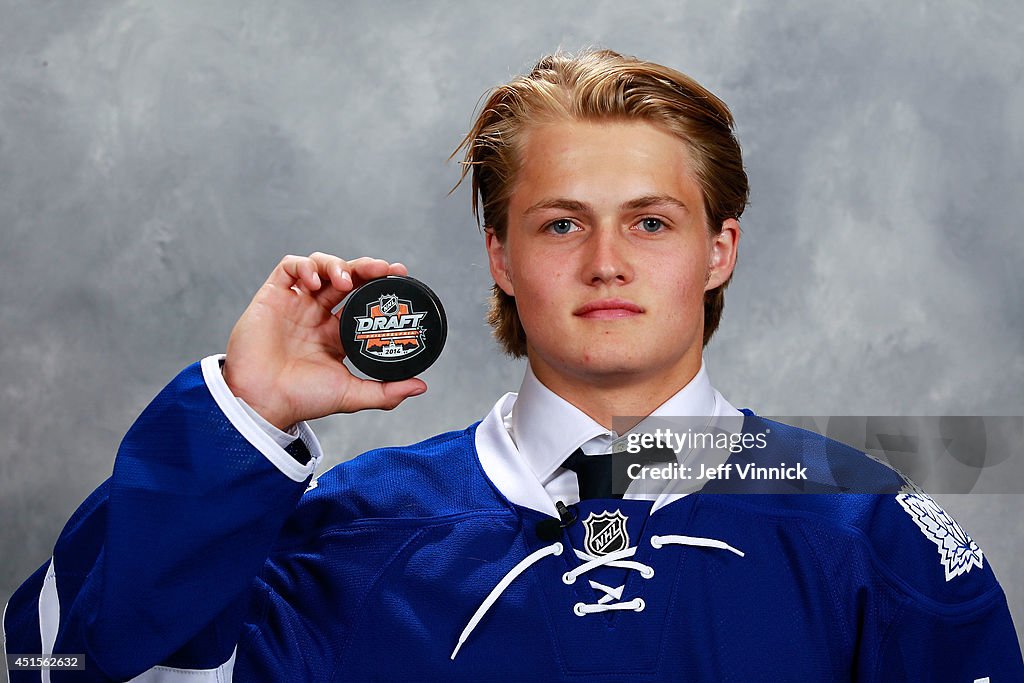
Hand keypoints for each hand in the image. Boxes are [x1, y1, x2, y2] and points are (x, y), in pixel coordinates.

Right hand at [222, 253, 426, 429]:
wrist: (263, 402)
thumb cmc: (301, 400)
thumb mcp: (351, 395)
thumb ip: (385, 392)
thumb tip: (421, 387)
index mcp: (335, 335)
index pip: (362, 300)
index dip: (380, 284)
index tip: (400, 275)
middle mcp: (316, 316)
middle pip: (345, 278)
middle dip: (365, 268)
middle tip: (384, 269)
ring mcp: (295, 304)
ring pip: (320, 266)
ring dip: (336, 265)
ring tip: (345, 281)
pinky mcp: (272, 297)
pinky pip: (289, 268)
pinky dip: (306, 266)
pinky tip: (315, 282)